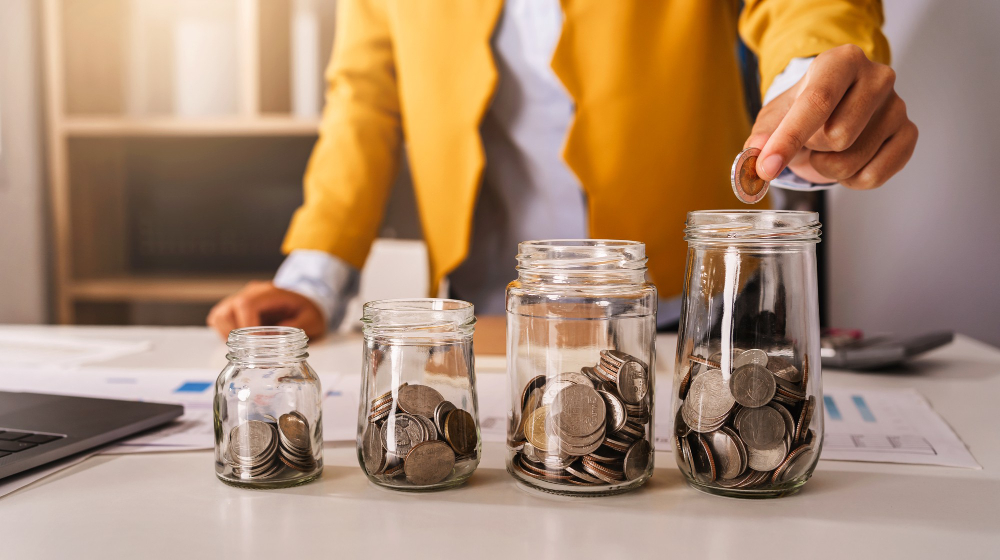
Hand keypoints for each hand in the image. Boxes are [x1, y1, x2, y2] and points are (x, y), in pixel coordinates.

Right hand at [206, 281, 326, 339]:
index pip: (247, 304)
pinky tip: (241, 342)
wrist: (303, 300)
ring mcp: (240, 298)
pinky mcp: (235, 308)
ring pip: (219, 314)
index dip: (247, 325)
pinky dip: (224, 332)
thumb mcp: (312, 320)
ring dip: (226, 333)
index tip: (256, 344)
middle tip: (250, 349)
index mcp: (269, 293)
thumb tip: (274, 339)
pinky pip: (219, 318)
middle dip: (235, 334)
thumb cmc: (308, 310)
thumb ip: (297, 328)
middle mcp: (251, 293)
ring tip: (244, 346)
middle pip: (227, 309)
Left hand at [746, 44, 917, 189]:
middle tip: (813, 138)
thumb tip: (757, 153)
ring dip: (830, 166)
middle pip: (838, 136)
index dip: (789, 138)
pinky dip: (852, 180)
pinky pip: (874, 175)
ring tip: (829, 149)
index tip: (767, 167)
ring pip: (853, 160)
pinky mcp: (909, 133)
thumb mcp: (775, 117)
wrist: (833, 112)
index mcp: (841, 61)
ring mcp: (898, 105)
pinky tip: (849, 161)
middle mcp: (877, 77)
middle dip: (814, 148)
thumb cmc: (803, 111)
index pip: (817, 102)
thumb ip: (763, 135)